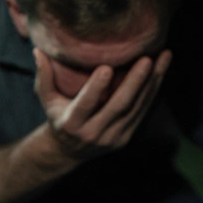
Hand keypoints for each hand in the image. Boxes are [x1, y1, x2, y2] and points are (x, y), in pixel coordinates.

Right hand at [33, 48, 171, 160]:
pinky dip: (154, 92)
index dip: (96, 88)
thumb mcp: (46, 99)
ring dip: (152, 83)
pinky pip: (143, 113)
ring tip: (164, 58)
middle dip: (135, 82)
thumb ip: (44, 76)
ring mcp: (113, 138)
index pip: (85, 104)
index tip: (107, 67)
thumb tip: (38, 50)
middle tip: (147, 59)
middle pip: (118, 106)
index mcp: (72, 123)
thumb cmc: (58, 116)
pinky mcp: (126, 138)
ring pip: (136, 109)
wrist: (70, 151)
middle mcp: (94, 133)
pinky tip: (162, 72)